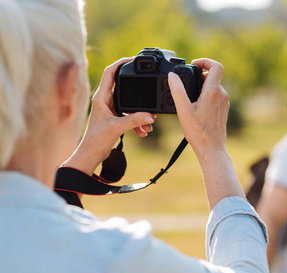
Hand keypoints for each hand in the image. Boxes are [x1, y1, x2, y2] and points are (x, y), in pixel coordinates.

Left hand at [64, 58, 155, 174]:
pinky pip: (129, 114)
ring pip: (129, 104)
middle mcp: (105, 100)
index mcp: (101, 97)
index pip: (110, 73)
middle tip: (148, 89)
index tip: (132, 59)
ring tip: (149, 122)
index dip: (120, 63)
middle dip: (138, 91)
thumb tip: (150, 115)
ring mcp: (110, 108)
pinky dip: (137, 121)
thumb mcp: (117, 128)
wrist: (91, 154)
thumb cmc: (96, 140)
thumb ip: (134, 120)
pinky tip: (143, 131)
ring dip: (140, 112)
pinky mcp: (114, 117)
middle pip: (123, 87)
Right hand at [169, 58, 243, 209]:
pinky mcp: (223, 110)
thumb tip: (172, 76)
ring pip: (213, 87)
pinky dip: (205, 96)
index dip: (206, 61)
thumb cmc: (198, 132)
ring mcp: (224, 102)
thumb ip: (177, 90)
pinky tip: (196, 108)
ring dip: (202, 88)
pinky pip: (215, 96)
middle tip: (186, 85)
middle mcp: (221, 95)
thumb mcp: (183, 110)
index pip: (216, 66)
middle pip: (212, 76)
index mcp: (213, 91)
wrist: (211, 149)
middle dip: (199, 77)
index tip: (194, 64)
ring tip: (190, 99)